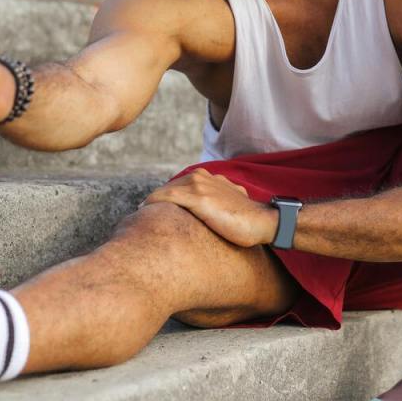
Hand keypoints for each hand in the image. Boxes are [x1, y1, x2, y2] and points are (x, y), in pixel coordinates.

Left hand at [143, 169, 278, 247]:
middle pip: (168, 188)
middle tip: (141, 216)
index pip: (179, 186)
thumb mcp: (229, 206)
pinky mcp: (197, 198)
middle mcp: (202, 178)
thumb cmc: (248, 221)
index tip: (153, 211)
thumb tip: (207, 218)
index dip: (165, 198)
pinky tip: (143, 211)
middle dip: (155, 201)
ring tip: (138, 216)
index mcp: (209, 179)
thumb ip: (215, 205)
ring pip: (165, 191)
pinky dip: (152, 202)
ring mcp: (199, 186)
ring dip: (151, 203)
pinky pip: (167, 197)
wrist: (263, 222)